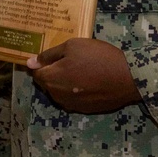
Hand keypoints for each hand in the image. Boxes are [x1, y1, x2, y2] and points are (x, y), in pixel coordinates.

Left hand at [26, 38, 140, 113]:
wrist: (127, 78)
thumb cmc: (97, 57)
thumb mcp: (72, 46)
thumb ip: (49, 55)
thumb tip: (30, 63)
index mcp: (51, 79)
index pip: (36, 73)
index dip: (41, 63)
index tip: (52, 56)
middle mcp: (57, 96)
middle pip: (47, 83)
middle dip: (52, 72)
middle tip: (68, 60)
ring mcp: (71, 105)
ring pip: (60, 92)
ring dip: (64, 82)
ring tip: (79, 69)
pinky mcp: (85, 110)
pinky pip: (73, 98)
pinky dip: (76, 90)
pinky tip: (88, 81)